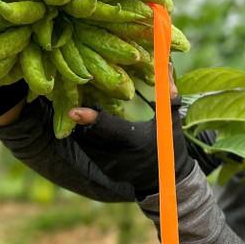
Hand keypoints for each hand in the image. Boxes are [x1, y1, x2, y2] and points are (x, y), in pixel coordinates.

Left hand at [69, 66, 194, 195]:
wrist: (166, 180)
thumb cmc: (170, 147)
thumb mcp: (171, 121)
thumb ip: (168, 94)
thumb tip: (167, 63)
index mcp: (134, 140)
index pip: (108, 127)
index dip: (90, 118)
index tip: (73, 110)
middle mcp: (118, 155)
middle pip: (90, 133)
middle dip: (81, 118)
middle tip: (75, 103)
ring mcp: (108, 165)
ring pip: (86, 142)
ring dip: (82, 127)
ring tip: (80, 113)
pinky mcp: (103, 169)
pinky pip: (88, 150)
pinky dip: (86, 137)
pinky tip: (86, 125)